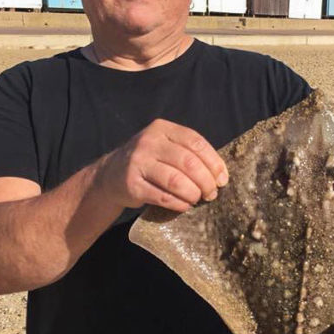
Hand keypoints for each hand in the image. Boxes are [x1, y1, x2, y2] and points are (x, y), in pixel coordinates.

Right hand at [98, 119, 228, 212]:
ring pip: (176, 181)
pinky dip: (179, 203)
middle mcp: (149, 142)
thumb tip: (220, 175)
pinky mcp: (132, 184)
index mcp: (162, 128)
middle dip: (206, 181)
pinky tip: (184, 205)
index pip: (195, 142)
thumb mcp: (165, 147)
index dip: (213, 162)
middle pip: (188, 162)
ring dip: (193, 194)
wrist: (110, 175)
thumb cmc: (149, 162)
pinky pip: (163, 197)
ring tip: (197, 199)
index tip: (222, 179)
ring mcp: (138, 162)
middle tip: (211, 193)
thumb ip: (189, 153)